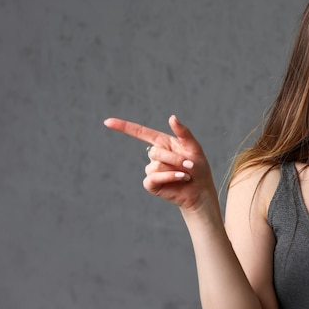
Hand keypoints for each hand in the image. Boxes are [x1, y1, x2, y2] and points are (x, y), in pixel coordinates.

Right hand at [103, 115, 217, 213]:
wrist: (200, 192)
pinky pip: (153, 177)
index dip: (123, 126)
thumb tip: (171, 117)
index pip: (140, 132)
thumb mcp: (193, 147)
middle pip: (155, 151)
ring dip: (174, 169)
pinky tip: (180, 178)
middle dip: (174, 158)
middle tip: (189, 165)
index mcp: (163, 143)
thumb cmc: (199, 168)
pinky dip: (169, 177)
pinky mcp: (151, 184)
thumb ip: (183, 132)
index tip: (107, 122)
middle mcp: (155, 155)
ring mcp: (152, 170)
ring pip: (155, 165)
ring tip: (186, 174)